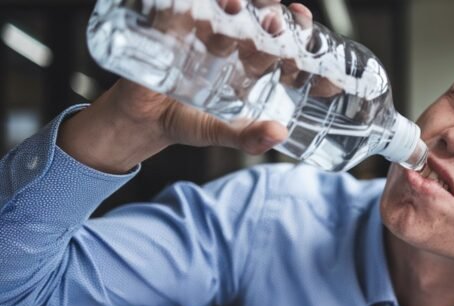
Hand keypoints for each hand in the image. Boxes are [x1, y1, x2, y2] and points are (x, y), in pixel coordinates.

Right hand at [58, 1, 315, 173]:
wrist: (140, 118)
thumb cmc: (186, 122)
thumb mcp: (220, 133)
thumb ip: (249, 138)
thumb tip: (279, 133)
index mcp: (253, 67)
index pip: (285, 47)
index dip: (300, 38)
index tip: (305, 32)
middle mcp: (235, 44)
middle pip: (261, 21)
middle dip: (270, 18)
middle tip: (273, 21)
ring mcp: (206, 32)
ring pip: (229, 8)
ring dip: (235, 3)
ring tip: (234, 4)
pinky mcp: (176, 24)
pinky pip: (185, 6)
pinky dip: (191, 2)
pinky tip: (196, 4)